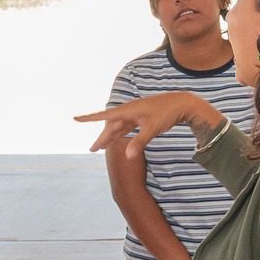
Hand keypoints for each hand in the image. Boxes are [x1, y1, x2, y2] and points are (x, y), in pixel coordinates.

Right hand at [76, 92, 214, 157]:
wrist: (184, 103)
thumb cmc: (168, 113)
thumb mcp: (153, 128)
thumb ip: (139, 142)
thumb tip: (127, 156)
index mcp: (128, 110)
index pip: (104, 116)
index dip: (89, 118)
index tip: (75, 119)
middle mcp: (130, 110)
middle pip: (111, 125)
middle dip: (102, 137)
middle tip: (92, 149)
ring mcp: (137, 114)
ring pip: (119, 127)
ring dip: (111, 136)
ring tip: (101, 148)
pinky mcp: (144, 117)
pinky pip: (128, 126)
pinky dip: (122, 134)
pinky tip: (118, 140)